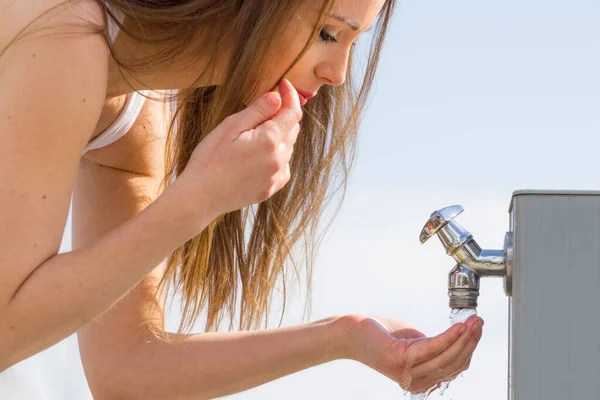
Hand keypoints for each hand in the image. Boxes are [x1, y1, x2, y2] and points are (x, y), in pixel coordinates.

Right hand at [176, 79, 301, 221]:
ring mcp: (276, 176)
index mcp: (270, 140)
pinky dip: (276, 157)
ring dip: (279, 136)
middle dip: (283, 115)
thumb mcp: (230, 127)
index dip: (290, 95)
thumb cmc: (209, 159)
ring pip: (288, 148)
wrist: (199, 197)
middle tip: (263, 109)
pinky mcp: (271, 189)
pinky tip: (257, 156)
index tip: (283, 84)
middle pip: (292, 130)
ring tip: (253, 136)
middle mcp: (279, 159)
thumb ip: (258, 111)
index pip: (293, 112)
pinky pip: (282, 167)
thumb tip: (277, 97)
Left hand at [339, 314, 483, 393]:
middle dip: (471, 341)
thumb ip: (433, 345)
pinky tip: (460, 326)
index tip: (478, 328)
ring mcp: (408, 371)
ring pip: (447, 356)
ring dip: (465, 337)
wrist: (351, 333)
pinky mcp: (401, 358)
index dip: (470, 348)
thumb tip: (456, 339)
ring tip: (474, 321)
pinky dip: (450, 336)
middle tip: (480, 321)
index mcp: (422, 378)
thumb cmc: (381, 335)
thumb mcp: (414, 342)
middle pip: (455, 363)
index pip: (456, 367)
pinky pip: (433, 347)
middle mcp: (417, 381)